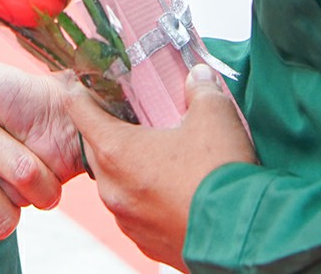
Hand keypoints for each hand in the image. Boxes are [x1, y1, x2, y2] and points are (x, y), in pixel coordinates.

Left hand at [65, 63, 255, 268]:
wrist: (241, 238)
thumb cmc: (220, 175)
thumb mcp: (214, 116)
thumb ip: (201, 90)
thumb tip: (198, 77)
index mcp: (117, 151)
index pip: (80, 111)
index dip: (80, 92)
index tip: (82, 83)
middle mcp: (113, 188)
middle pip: (94, 149)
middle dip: (107, 130)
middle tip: (127, 117)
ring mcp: (127, 220)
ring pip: (114, 184)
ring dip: (127, 168)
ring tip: (154, 156)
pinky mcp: (146, 243)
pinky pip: (134, 213)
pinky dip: (144, 198)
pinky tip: (169, 190)